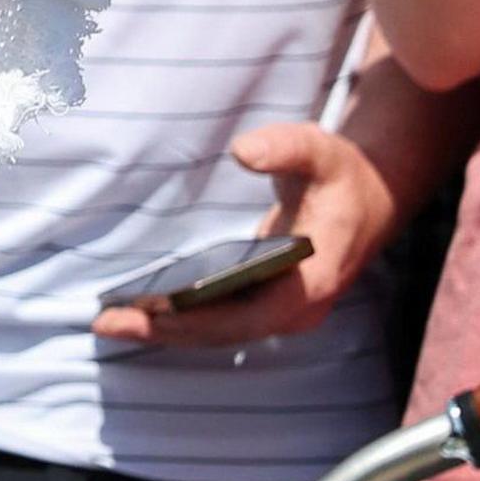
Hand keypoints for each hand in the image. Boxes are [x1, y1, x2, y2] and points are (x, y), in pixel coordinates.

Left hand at [93, 122, 401, 348]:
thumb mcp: (319, 150)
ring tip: (110, 321)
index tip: (150, 314)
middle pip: (224, 333)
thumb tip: (242, 151)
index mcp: (311, 282)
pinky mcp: (269, 303)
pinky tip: (141, 309)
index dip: (197, 320)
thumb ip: (283, 147)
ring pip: (220, 332)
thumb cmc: (340, 172)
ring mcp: (284, 310)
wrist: (373, 195)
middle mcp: (297, 308)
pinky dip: (182, 317)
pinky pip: (221, 319)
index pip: (248, 318)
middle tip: (106, 323)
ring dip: (166, 329)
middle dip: (165, 330)